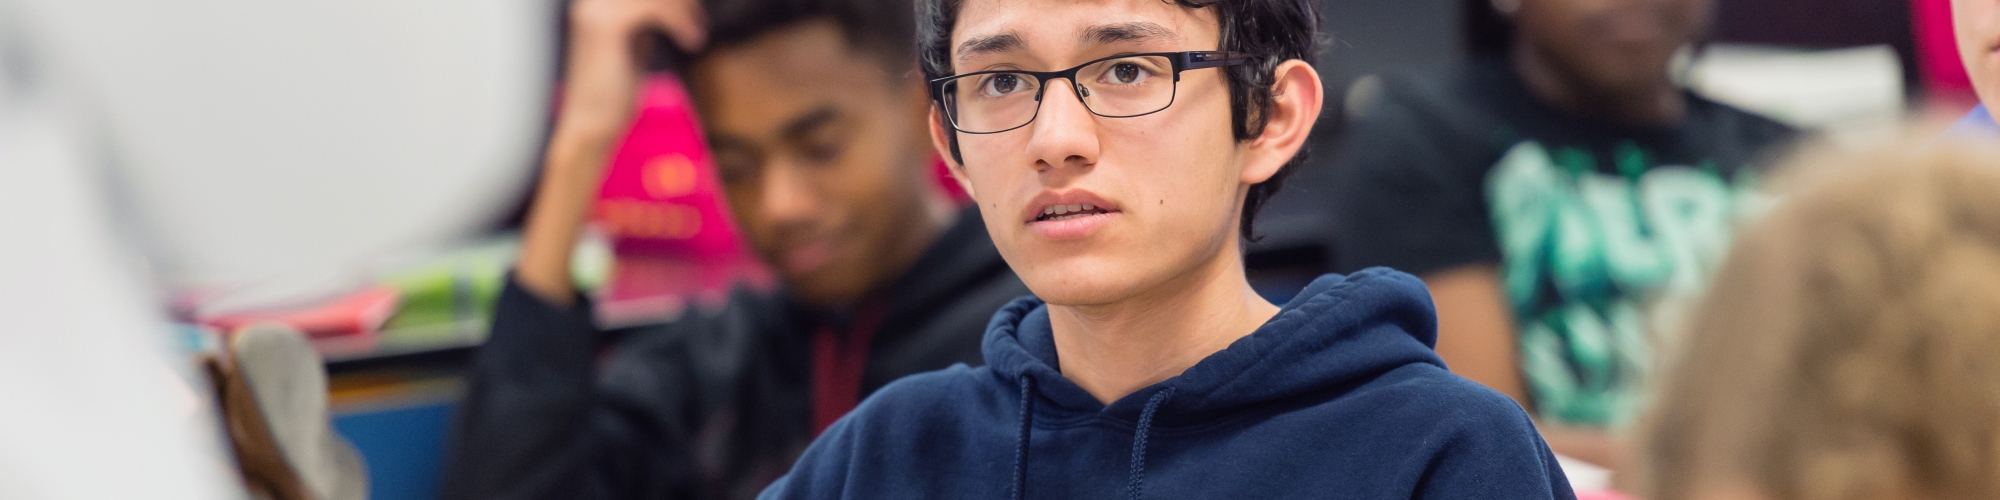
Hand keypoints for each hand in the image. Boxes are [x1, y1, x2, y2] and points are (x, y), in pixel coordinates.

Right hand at [516, 0, 706, 303]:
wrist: (588, 127)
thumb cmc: (610, 91)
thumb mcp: (634, 43)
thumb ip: (647, 19)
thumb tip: (678, 2)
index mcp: (594, 2)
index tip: (693, 11)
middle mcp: (589, 0)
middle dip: (681, 0)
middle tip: (697, 21)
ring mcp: (594, 9)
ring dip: (684, 9)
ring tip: (694, 33)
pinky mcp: (605, 26)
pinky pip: (656, 7)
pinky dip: (680, 21)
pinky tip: (691, 41)